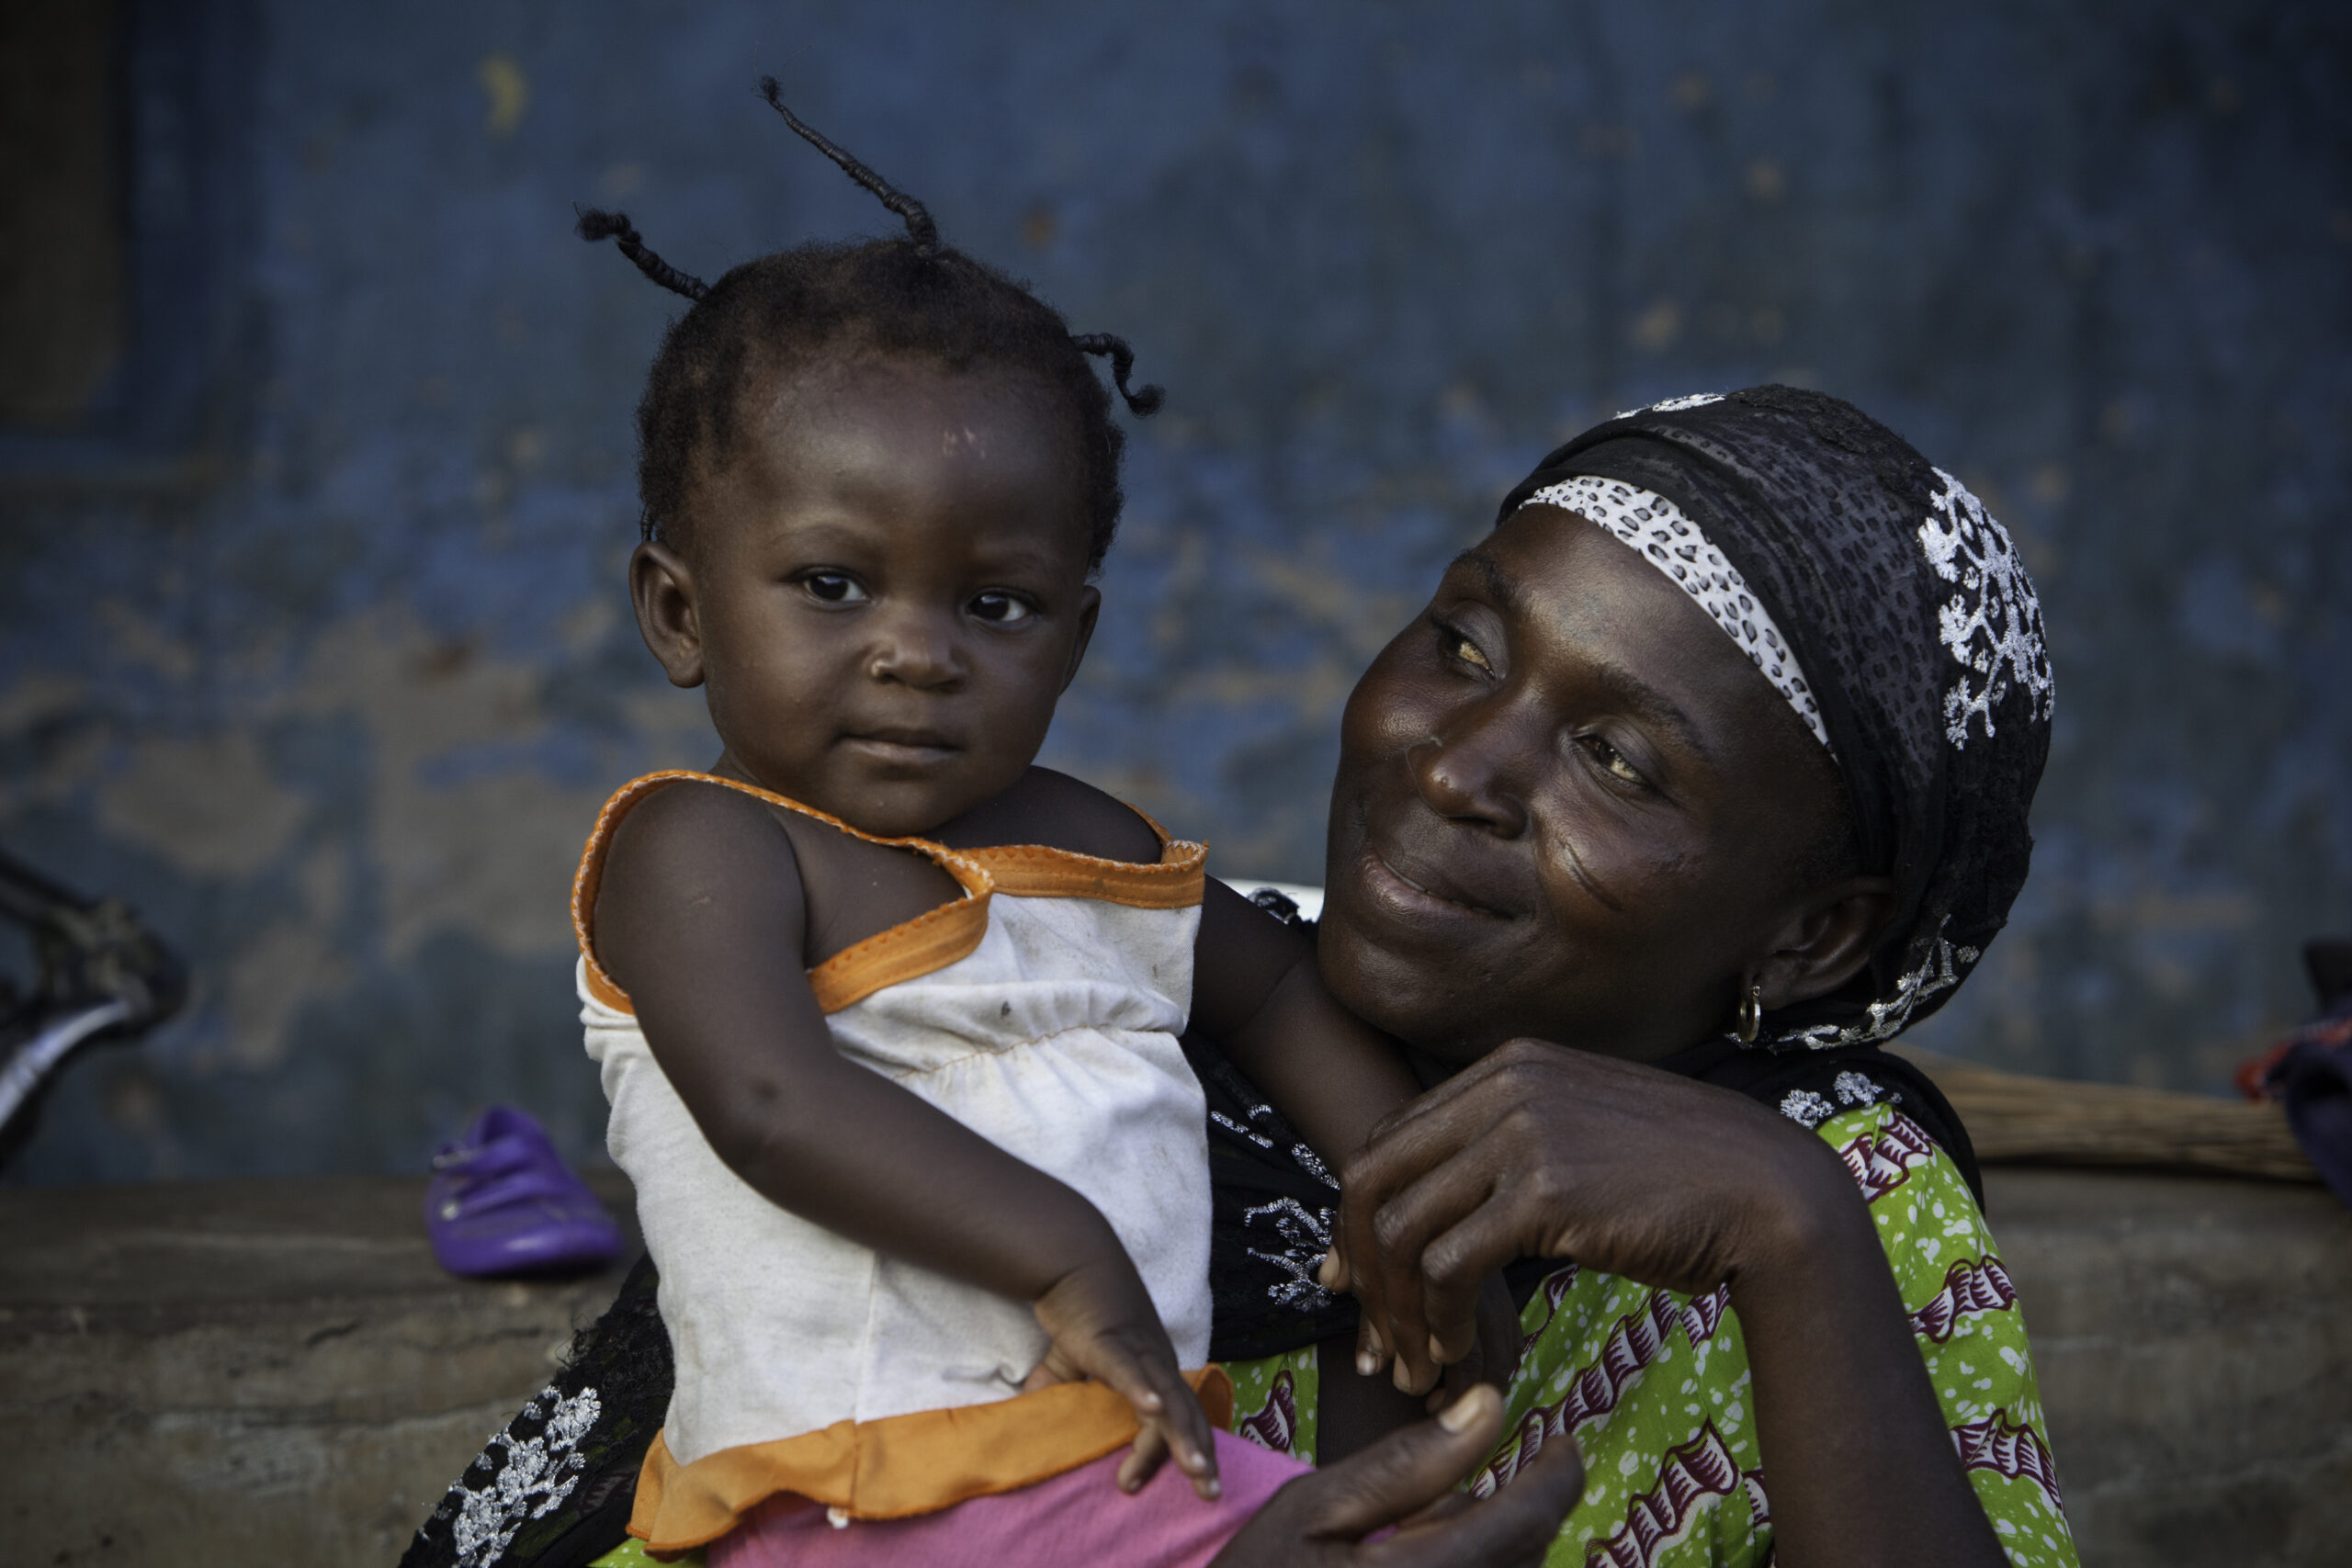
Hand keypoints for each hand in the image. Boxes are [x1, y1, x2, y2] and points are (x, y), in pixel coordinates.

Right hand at [1026, 1253, 1220, 1497]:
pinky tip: (1153, 1412)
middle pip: (1186, 1415)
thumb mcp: (1071, 1366)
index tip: (1134, 1486)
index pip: (1173, 1420)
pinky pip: (1130, 1369)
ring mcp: (1139, 1351)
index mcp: (1154, 1372)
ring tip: (1195, 1469)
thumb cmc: (1081, 1313)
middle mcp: (1157, 1364)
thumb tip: (1036, 1428)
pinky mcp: (1111, 1340)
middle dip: (1200, 1455)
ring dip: (1183, 1436)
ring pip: (1169, 1399)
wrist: (1075, 1260)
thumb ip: (1061, 1397)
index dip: (1166, 1453)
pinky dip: (1142, 1391)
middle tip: (1209, 1494)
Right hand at [1210, 1383, 1583, 1566]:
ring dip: (1498, 1547)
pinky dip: (1475, 1567)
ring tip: (1432, 1526)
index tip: (1562, 1442)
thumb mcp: (1312, 1510)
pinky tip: (1425, 1556)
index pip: (1527, 1522)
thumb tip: (1489, 1406)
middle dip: (1523, 1510)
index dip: (1558, 1476)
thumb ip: (1404, 1465)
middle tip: (1479, 1478)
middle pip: (1527, 1557)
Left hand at [1326, 1038, 1846, 1395]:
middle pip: (1373, 1179)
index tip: (1354, 1279)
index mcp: (1508, 1066)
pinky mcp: (1545, 1191)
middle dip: (1358, 1267)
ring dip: (1396, 1311)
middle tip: (1373, 1337)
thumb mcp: (1582, 1135)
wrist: (1773, 1194)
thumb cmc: (1683, 1181)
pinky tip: (1457, 1355)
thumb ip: (1510, 1150)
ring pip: (1400, 1229)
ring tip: (1415, 1363)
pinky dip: (1437, 1321)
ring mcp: (1522, 1132)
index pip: (1389, 1139)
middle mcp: (1505, 1085)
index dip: (1359, 1217)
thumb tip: (1443, 1209)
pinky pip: (1446, 1265)